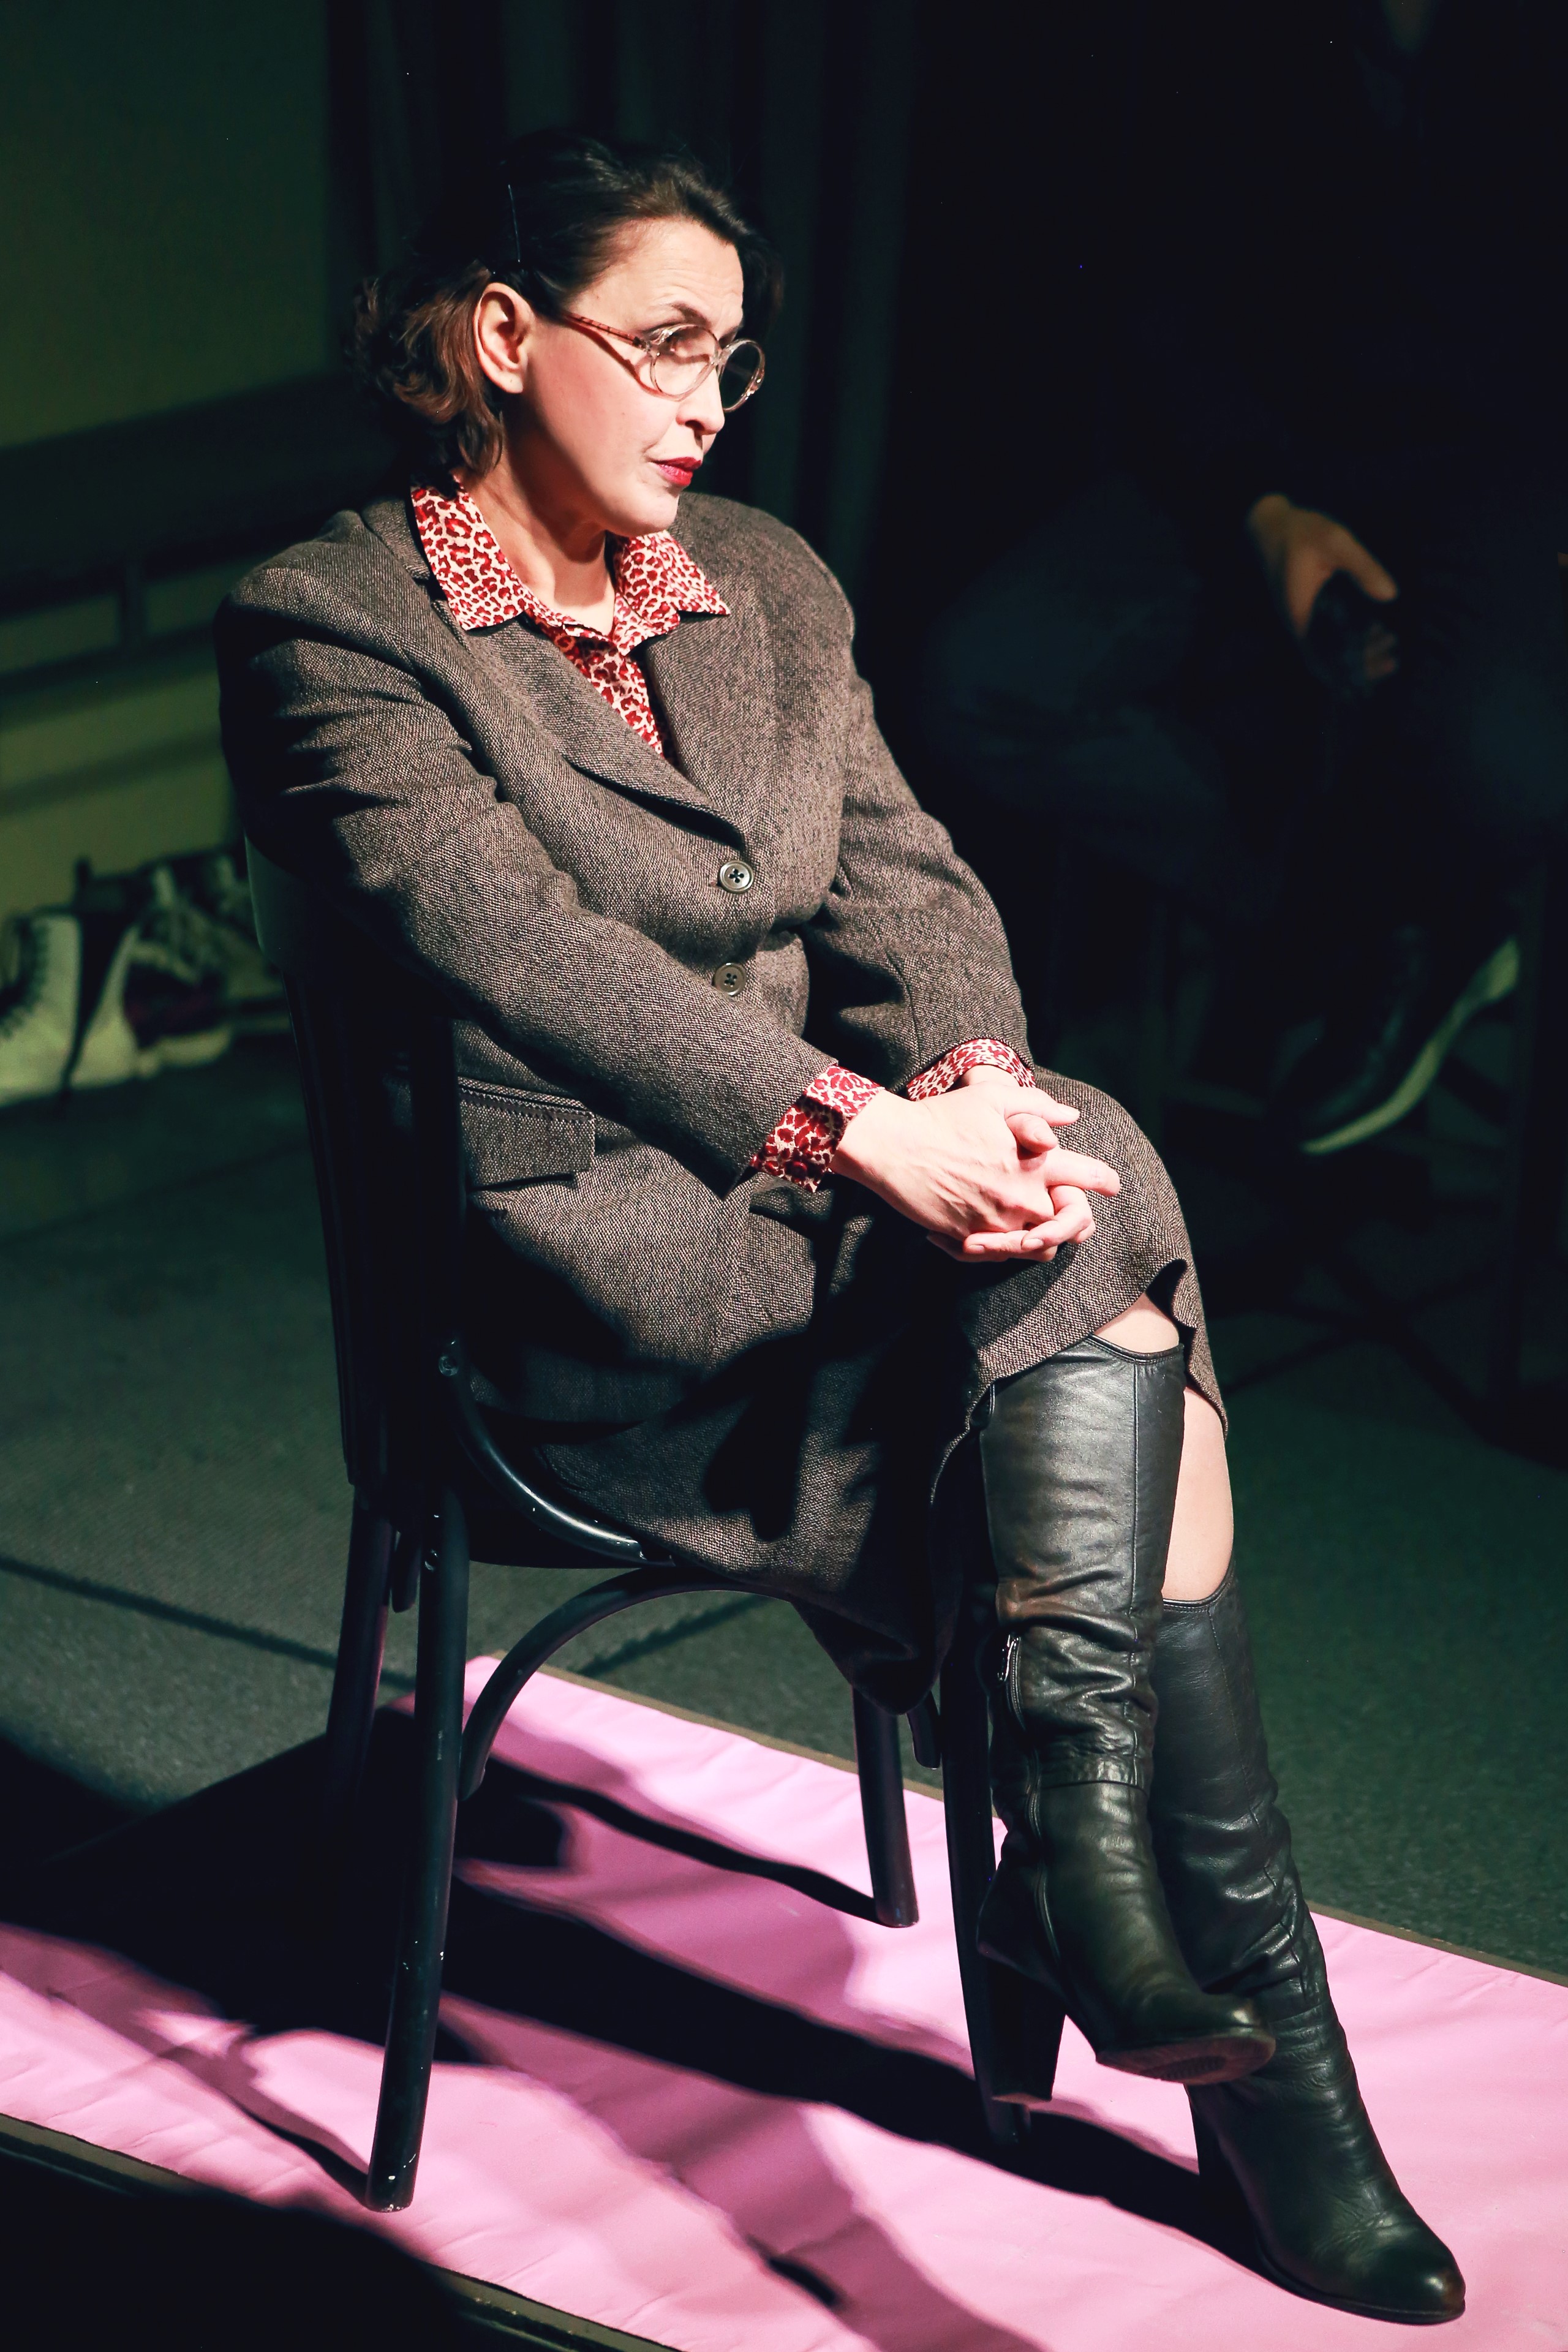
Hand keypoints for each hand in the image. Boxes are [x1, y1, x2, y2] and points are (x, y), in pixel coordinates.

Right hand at [829, 1077, 1119, 1260]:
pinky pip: (1000, 1255)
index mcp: (1034, 1162)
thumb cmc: (942, 1117)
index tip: (1112, 1185)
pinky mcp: (969, 1238)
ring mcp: (996, 1222)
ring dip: (1039, 1238)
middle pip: (1068, 1223)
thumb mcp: (992, 1099)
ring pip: (1038, 1247)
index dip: (1103, 1180)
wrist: (893, 1146)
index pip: (1085, 1177)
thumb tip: (1070, 1117)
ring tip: (1032, 1229)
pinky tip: (991, 1232)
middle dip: (1074, 1219)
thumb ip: (1037, 1107)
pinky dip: (1001, 1247)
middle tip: (1072, 1215)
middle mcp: (1021, 1197)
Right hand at [1246, 493, 1398, 681]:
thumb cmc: (1299, 532)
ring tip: (1389, 640)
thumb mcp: (1335, 541)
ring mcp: (1302, 621)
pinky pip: (1329, 638)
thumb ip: (1362, 567)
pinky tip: (1374, 629)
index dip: (1353, 671)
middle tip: (1394, 656)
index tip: (1384, 663)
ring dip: (1358, 654)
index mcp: (1300, 616)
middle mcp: (1299, 626)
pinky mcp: (1308, 613)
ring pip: (1329, 653)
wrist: (1270, 525)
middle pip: (1329, 663)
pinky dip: (1351, 641)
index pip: (1322, 661)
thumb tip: (1391, 595)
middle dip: (1363, 665)